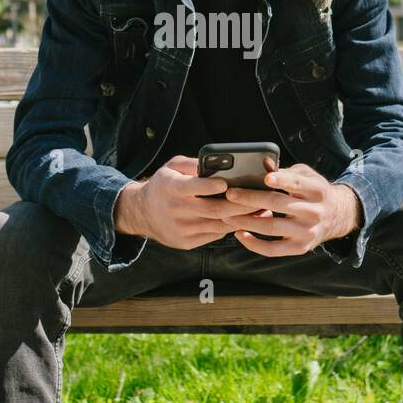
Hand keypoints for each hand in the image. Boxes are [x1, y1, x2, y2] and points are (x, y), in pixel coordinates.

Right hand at [113, 155, 263, 250]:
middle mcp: (175, 210)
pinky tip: (245, 219)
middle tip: (260, 198)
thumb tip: (218, 161)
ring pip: (217, 224)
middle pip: (212, 209)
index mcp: (170, 188)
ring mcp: (181, 229)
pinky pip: (214, 235)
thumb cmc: (164, 185)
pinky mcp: (186, 242)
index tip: (226, 183)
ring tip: (260, 209)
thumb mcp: (171, 167)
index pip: (191, 187)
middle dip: (239, 204)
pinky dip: (231, 227)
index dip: (208, 186)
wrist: (142, 213)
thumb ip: (192, 163)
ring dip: (241, 218)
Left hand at [218, 157, 364, 256]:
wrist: (337, 216)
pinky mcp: (300, 248)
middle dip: (251, 199)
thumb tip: (263, 163)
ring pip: (272, 228)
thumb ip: (286, 171)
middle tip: (230, 194)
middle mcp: (314, 212)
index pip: (297, 184)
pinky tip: (239, 234)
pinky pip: (273, 250)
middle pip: (278, 204)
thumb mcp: (306, 175)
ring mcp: (307, 232)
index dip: (281, 180)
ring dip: (246, 221)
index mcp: (316, 190)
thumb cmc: (314, 192)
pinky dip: (254, 244)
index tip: (265, 178)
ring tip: (227, 214)